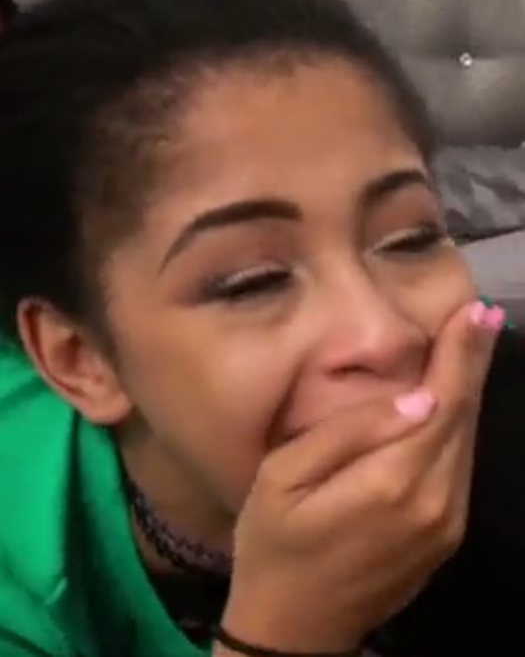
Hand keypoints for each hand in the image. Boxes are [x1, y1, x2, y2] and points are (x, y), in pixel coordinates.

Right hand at [222, 301, 502, 651]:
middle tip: (480, 315)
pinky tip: (451, 403)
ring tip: (470, 345)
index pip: (441, 402)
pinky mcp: (446, 537)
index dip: (460, 355)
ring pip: (468, 442)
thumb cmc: (273, 544)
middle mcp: (434, 502)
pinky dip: (460, 426)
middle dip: (472, 362)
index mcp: (391, 483)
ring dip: (469, 391)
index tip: (473, 312)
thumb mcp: (284, 479)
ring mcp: (446, 524)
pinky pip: (460, 468)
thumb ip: (347, 434)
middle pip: (463, 418)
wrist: (294, 629)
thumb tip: (414, 397)